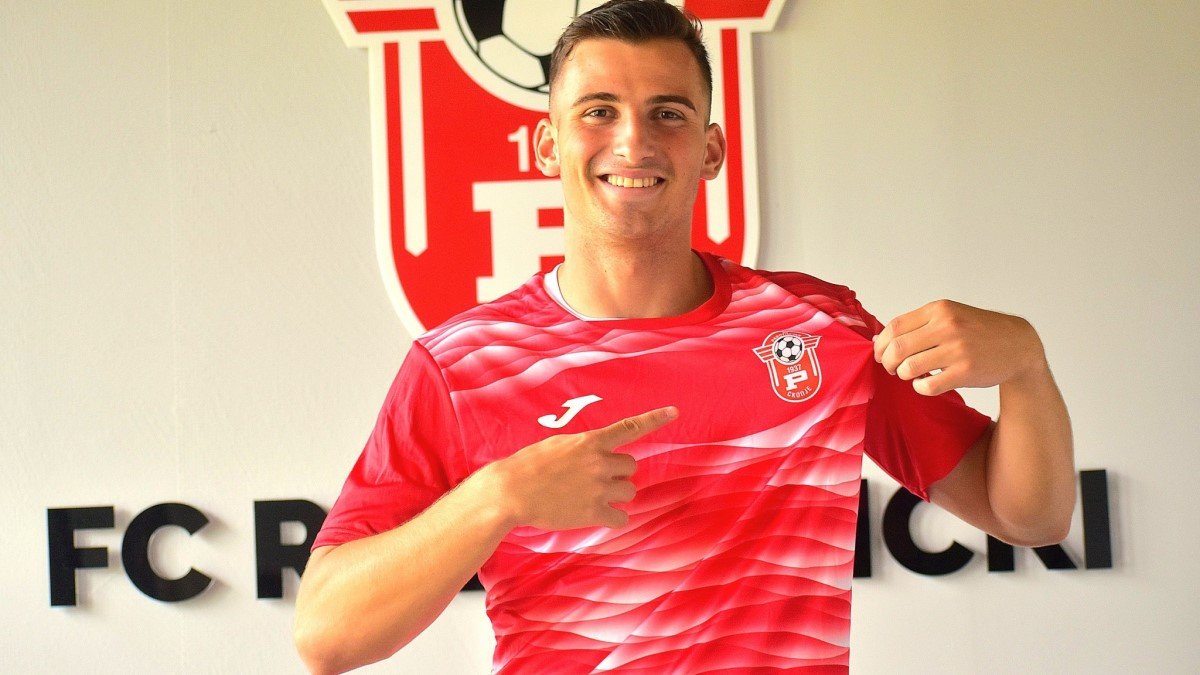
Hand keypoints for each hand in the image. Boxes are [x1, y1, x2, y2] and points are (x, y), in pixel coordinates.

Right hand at [488, 406, 678, 529]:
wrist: (511, 491)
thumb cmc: (529, 465)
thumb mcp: (558, 444)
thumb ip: (583, 448)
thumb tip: (596, 454)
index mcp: (591, 441)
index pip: (630, 427)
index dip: (655, 419)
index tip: (675, 412)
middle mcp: (600, 462)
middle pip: (631, 467)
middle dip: (618, 473)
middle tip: (594, 480)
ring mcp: (599, 487)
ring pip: (629, 491)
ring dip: (616, 495)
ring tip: (590, 497)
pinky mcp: (594, 512)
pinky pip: (620, 517)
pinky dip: (612, 518)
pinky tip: (595, 516)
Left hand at [872, 300, 1046, 395]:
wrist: (1018, 344)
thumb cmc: (978, 331)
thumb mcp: (950, 315)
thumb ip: (919, 324)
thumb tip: (880, 338)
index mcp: (940, 310)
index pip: (895, 327)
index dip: (881, 344)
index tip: (880, 354)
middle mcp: (948, 326)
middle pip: (898, 348)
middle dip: (888, 362)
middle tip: (892, 368)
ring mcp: (958, 349)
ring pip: (910, 367)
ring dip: (903, 374)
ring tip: (910, 375)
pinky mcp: (966, 372)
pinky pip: (929, 386)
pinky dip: (920, 388)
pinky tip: (925, 384)